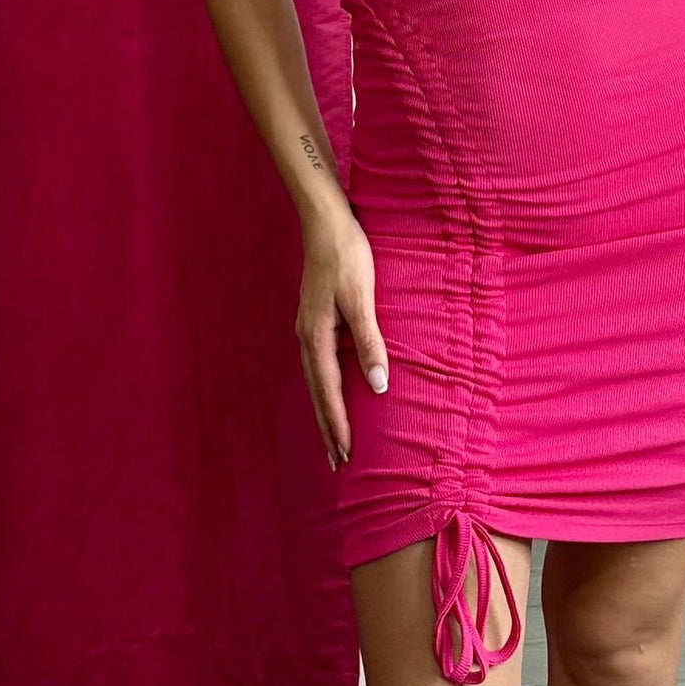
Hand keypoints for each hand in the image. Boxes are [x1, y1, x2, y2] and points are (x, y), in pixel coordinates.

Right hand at [297, 211, 388, 470]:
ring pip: (317, 381)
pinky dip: (326, 388)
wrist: (326, 222)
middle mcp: (307, 337)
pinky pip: (320, 365)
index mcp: (315, 336)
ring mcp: (309, 328)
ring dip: (325, 411)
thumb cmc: (347, 256)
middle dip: (327, 428)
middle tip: (337, 463)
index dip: (338, 424)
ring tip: (335, 438)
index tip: (346, 454)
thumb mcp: (362, 298)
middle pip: (317, 393)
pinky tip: (334, 393)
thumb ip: (369, 342)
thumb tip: (377, 385)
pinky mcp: (316, 319)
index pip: (327, 391)